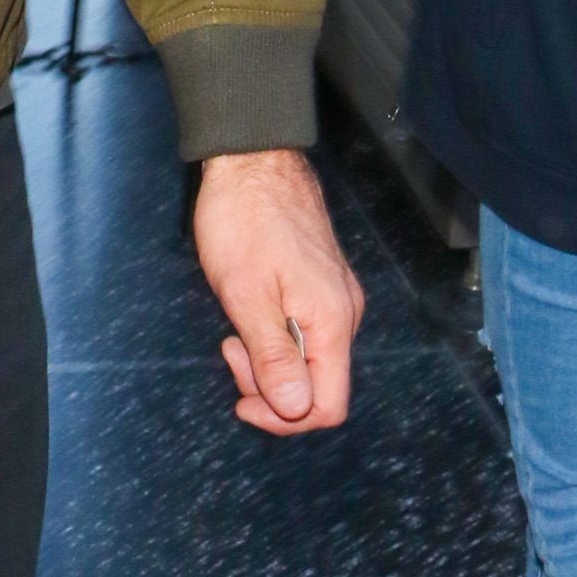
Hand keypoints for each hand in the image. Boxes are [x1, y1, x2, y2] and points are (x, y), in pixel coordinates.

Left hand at [191, 148, 363, 435]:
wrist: (252, 158)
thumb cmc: (243, 219)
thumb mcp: (246, 295)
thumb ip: (274, 357)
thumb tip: (296, 411)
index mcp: (333, 321)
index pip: (328, 405)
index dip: (284, 418)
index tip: (242, 402)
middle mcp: (345, 312)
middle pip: (319, 385)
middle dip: (271, 386)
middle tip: (230, 350)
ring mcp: (336, 295)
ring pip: (311, 357)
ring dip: (270, 360)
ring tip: (234, 329)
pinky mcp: (322, 280)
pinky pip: (307, 330)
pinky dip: (276, 335)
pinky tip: (251, 311)